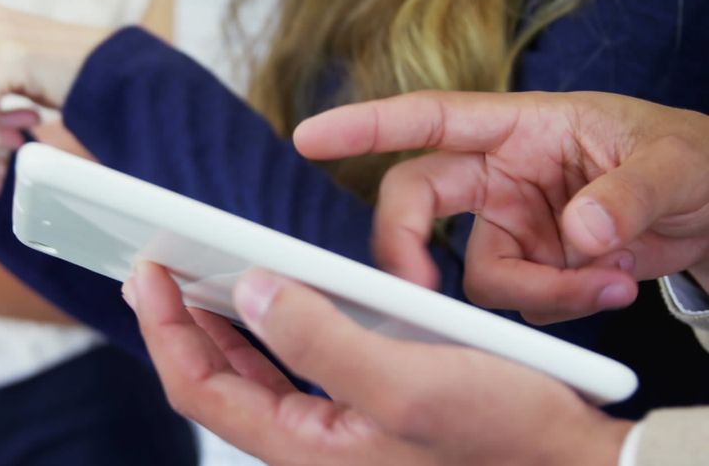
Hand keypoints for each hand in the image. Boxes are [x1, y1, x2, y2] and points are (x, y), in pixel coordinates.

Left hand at [126, 263, 632, 465]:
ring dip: (218, 328)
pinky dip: (268, 335)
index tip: (147, 275)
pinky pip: (290, 374)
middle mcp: (309, 445)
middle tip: (155, 271)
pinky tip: (269, 304)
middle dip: (179, 325)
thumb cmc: (503, 435)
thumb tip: (252, 290)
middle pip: (216, 383)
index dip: (165, 330)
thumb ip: (320, 341)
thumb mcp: (407, 383)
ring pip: (250, 378)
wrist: (570, 465)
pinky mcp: (360, 414)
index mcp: (306, 448)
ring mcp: (333, 432)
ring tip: (194, 281)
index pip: (203, 387)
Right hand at [295, 91, 708, 322]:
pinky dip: (561, 305)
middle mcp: (500, 173)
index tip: (309, 138)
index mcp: (520, 125)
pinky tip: (613, 282)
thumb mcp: (675, 163)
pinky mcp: (528, 265)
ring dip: (538, 291)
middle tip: (417, 290)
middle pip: (416, 203)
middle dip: (408, 246)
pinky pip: (515, 301)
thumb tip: (574, 235)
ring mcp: (509, 223)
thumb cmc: (691, 159)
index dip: (364, 126)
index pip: (428, 119)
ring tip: (613, 278)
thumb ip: (625, 195)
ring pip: (474, 273)